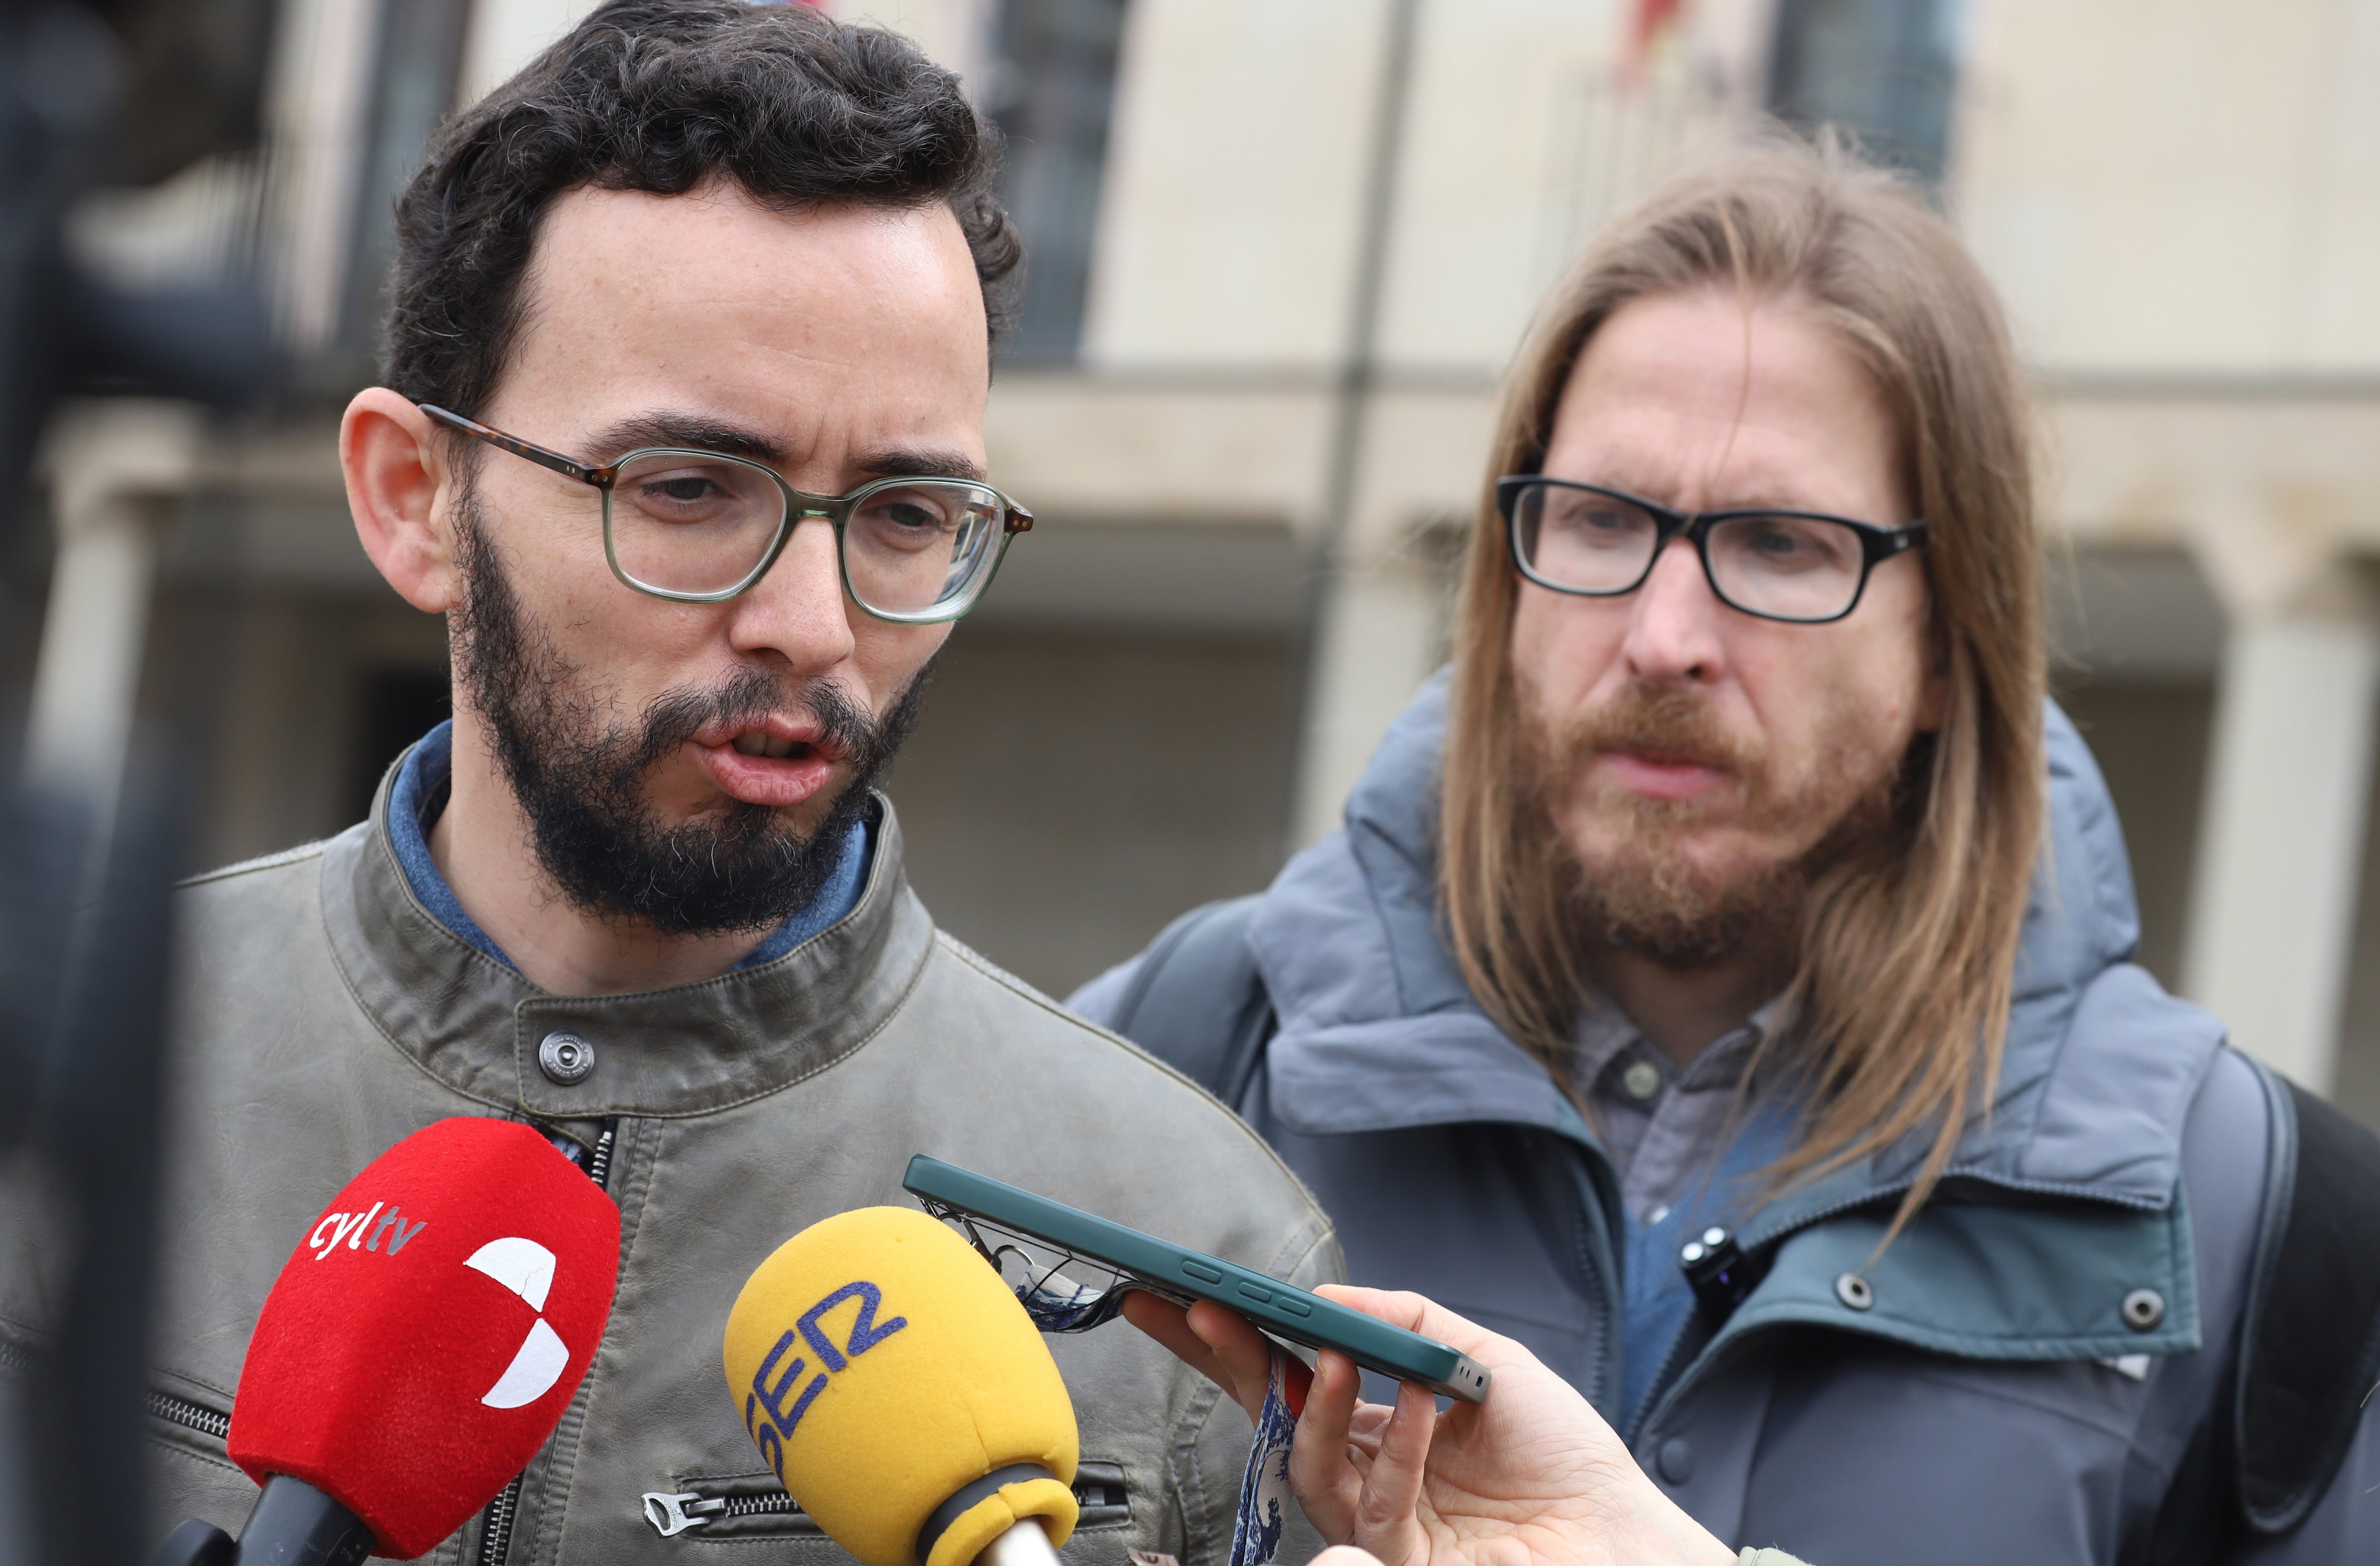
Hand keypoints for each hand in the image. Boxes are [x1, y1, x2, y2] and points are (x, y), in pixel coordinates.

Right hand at [1123, 1286, 1735, 1565]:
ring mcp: (1378, 1518)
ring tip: (1336, 1355)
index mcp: (1380, 1421)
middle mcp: (1367, 1468)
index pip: (1290, 1375)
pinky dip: (1398, 1444)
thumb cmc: (1563, 1452)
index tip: (1187, 1298)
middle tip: (1202, 1313)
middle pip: (1274, 1418)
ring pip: (1310, 1465)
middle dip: (1232, 1362)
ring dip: (1317, 1404)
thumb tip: (1327, 1298)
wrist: (1618, 1529)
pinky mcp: (1400, 1559)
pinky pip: (1374, 1502)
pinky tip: (1423, 1403)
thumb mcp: (1485, 1357)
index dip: (1237, 1340)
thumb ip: (1408, 1321)